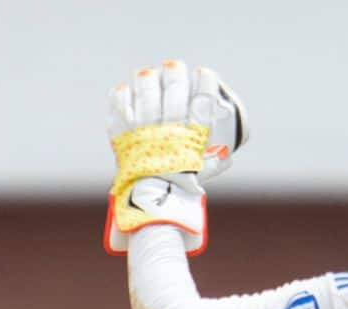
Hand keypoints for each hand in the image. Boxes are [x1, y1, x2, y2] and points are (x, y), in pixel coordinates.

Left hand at [103, 61, 247, 254]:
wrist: (149, 201)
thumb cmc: (179, 187)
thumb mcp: (202, 170)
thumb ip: (213, 157)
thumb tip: (226, 150)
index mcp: (192, 134)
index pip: (203, 96)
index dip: (205, 80)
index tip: (203, 74)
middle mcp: (169, 126)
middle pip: (174, 85)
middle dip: (175, 72)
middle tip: (174, 68)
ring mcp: (144, 125)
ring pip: (146, 87)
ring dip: (149, 76)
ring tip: (150, 74)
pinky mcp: (123, 130)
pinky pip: (121, 101)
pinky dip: (124, 93)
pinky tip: (128, 89)